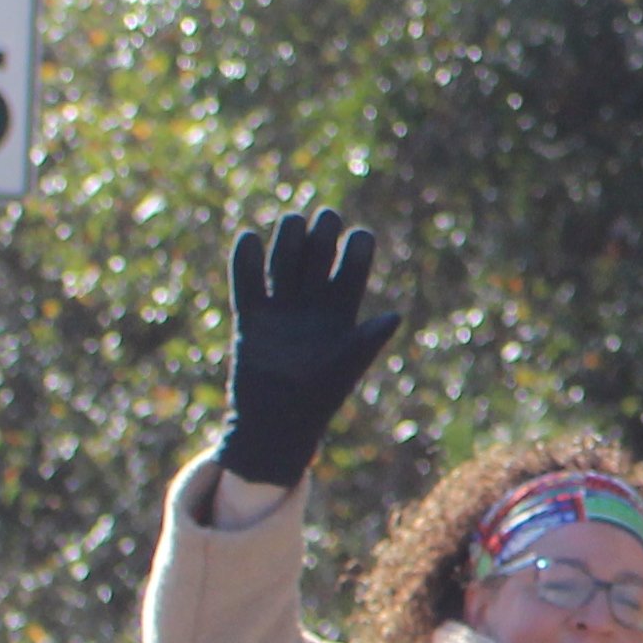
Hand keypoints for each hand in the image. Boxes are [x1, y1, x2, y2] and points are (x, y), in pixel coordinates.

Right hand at [220, 208, 402, 490]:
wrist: (276, 424)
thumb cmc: (319, 399)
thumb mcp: (346, 367)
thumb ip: (367, 340)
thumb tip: (396, 315)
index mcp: (341, 311)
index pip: (353, 269)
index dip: (358, 249)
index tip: (359, 237)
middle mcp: (312, 303)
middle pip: (317, 255)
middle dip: (322, 233)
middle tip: (326, 218)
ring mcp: (280, 307)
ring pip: (283, 259)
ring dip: (288, 238)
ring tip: (293, 222)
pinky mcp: (251, 315)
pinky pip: (246, 280)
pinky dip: (245, 260)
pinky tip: (249, 238)